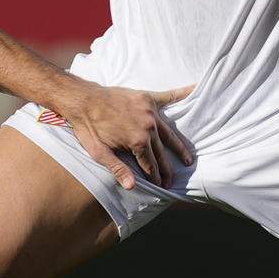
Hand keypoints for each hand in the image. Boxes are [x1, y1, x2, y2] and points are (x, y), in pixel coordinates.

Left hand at [64, 83, 195, 190]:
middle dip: (167, 169)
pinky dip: (183, 94)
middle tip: (172, 181)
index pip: (150, 165)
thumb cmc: (88, 128)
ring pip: (169, 133)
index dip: (155, 178)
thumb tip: (133, 187)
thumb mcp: (100, 153)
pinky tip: (196, 90)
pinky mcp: (147, 98)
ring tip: (188, 159)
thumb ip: (118, 169)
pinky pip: (169, 97)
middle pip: (161, 152)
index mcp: (138, 141)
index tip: (161, 187)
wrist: (82, 99)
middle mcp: (148, 126)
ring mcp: (149, 111)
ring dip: (179, 147)